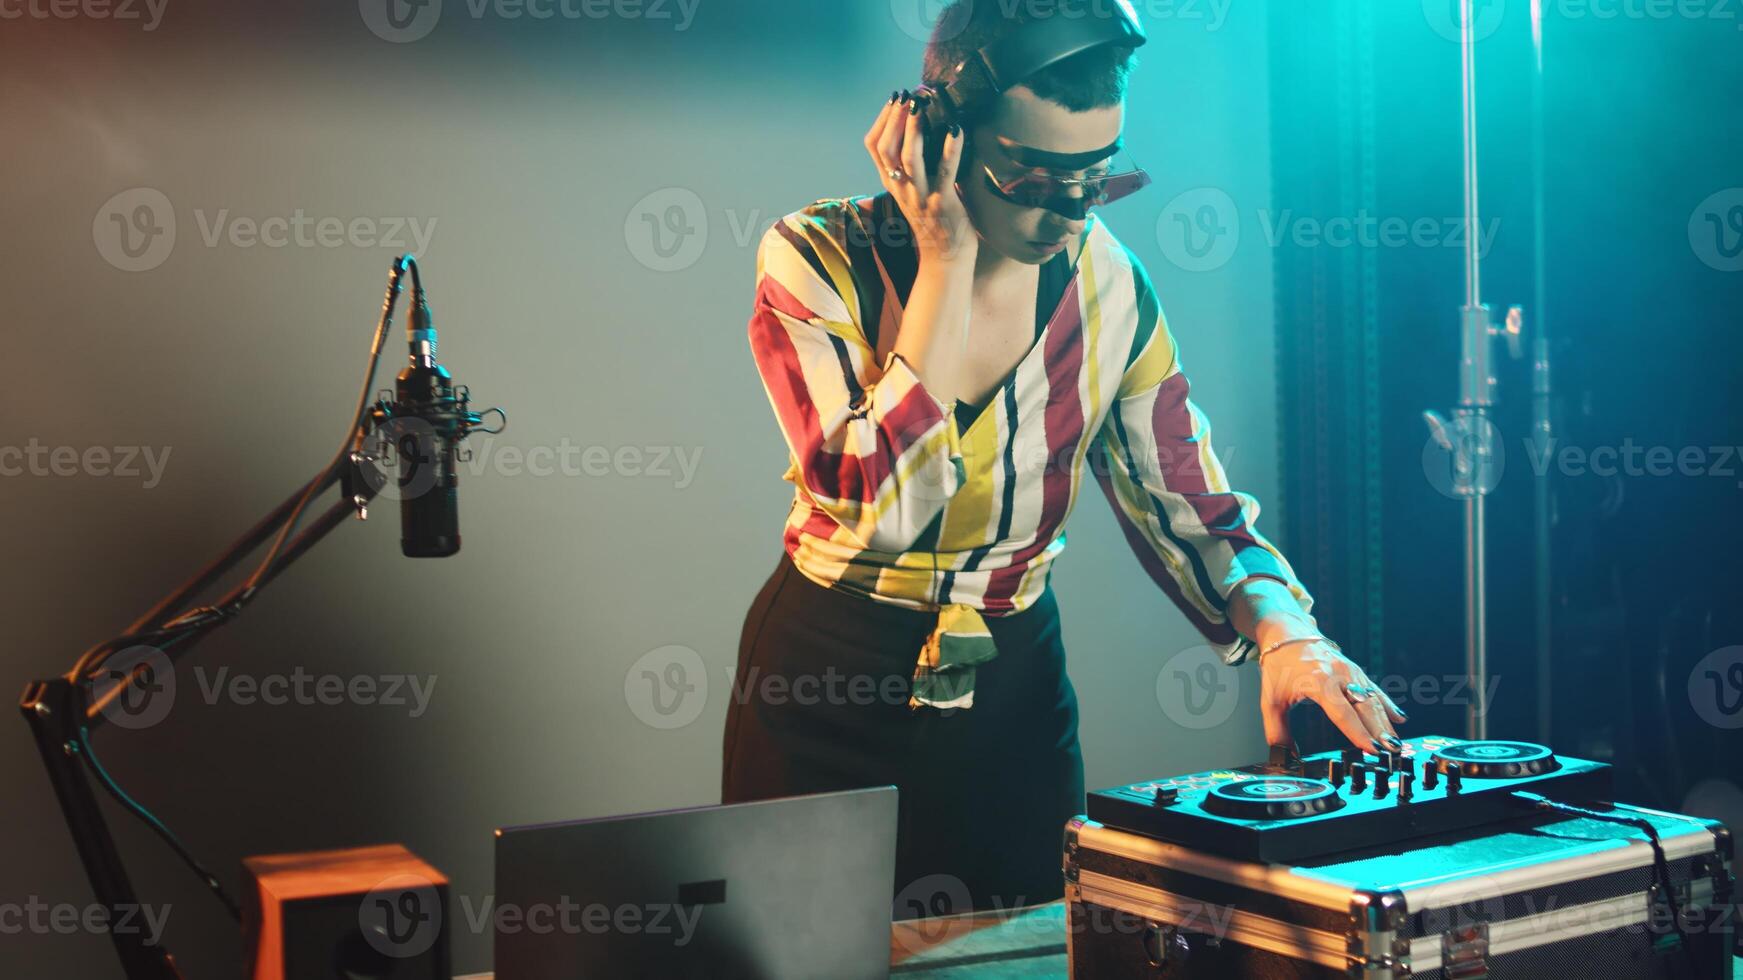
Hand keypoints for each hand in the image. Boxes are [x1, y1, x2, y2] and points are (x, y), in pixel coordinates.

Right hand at [864, 91, 974, 264]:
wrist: (946, 257)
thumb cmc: (934, 218)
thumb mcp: (912, 190)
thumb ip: (909, 166)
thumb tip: (916, 128)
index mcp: (892, 183)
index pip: (875, 147)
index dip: (882, 120)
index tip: (893, 99)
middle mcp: (902, 189)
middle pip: (887, 150)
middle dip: (894, 119)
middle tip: (905, 95)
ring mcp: (921, 197)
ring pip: (909, 159)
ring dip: (913, 129)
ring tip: (920, 105)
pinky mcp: (943, 204)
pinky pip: (945, 173)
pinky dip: (950, 149)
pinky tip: (955, 129)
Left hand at [1258, 634, 1407, 754]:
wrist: (1286, 634)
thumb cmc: (1279, 666)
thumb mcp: (1271, 700)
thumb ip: (1277, 730)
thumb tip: (1283, 754)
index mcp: (1318, 682)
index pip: (1343, 713)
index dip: (1358, 733)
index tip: (1371, 749)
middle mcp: (1339, 675)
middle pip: (1364, 707)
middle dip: (1380, 730)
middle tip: (1392, 751)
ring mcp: (1350, 671)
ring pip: (1373, 700)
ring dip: (1386, 722)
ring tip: (1397, 743)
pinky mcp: (1355, 671)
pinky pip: (1374, 689)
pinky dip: (1387, 704)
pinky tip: (1399, 718)